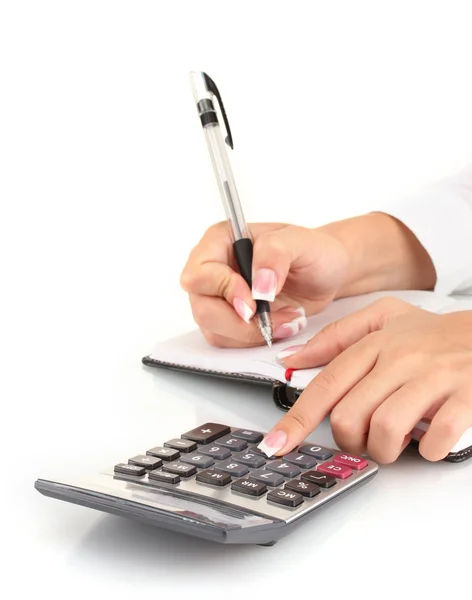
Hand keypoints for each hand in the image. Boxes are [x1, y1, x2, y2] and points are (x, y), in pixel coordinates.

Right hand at [180, 221, 350, 346]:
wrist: (327, 273)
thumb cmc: (312, 251)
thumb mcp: (300, 241)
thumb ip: (274, 254)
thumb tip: (258, 286)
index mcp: (220, 241)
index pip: (200, 273)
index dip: (224, 291)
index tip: (254, 302)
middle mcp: (213, 270)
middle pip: (203, 308)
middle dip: (240, 322)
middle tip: (272, 318)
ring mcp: (218, 298)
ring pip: (214, 329)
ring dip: (252, 333)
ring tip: (286, 318)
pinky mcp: (229, 320)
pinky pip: (228, 341)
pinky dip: (255, 340)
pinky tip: (280, 325)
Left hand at [260, 298, 471, 462]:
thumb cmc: (432, 334)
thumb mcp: (382, 318)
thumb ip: (335, 337)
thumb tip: (293, 359)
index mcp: (375, 343)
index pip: (326, 384)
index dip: (297, 419)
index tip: (276, 444)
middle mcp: (400, 358)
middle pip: (351, 415)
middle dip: (351, 440)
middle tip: (364, 439)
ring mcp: (433, 377)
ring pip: (387, 429)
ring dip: (385, 450)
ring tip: (396, 441)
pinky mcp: (465, 396)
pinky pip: (435, 440)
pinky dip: (427, 452)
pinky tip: (429, 440)